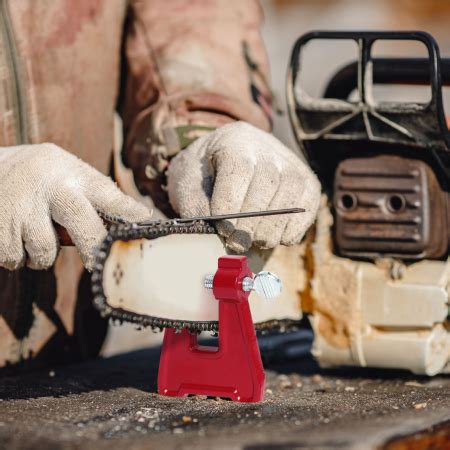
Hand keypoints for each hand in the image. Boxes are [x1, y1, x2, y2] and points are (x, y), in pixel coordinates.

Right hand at [0, 143, 150, 269]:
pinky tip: (11, 234)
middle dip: (94, 249)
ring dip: (41, 255)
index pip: (106, 193)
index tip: (145, 220)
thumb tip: (133, 219)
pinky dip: (15, 256)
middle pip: (82, 226)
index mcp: (70, 173)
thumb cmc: (35, 177)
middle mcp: (48, 188)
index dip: (126, 209)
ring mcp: (20, 207)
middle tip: (100, 265)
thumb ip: (91, 194)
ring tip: (31, 232)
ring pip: (44, 252)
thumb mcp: (63, 171)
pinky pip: (15, 259)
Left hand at [167, 121, 319, 251]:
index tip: (223, 229)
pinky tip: (279, 239)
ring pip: (291, 190)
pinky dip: (296, 225)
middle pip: (269, 180)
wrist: (220, 162)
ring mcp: (289, 161)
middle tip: (237, 243)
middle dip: (253, 220)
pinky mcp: (304, 179)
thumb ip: (197, 207)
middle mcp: (265, 145)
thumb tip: (216, 234)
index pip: (239, 168)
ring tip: (256, 242)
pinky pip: (308, 202)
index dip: (232, 202)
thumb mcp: (188, 186)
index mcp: (233, 139)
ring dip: (274, 225)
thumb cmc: (203, 176)